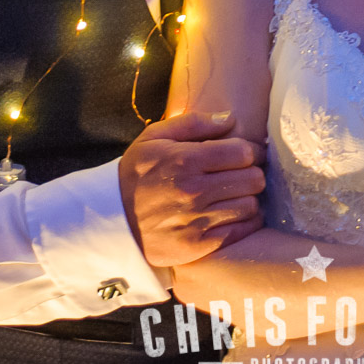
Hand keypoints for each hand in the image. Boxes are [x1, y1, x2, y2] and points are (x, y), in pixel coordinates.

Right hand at [118, 110, 265, 266]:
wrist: (110, 221)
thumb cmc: (135, 175)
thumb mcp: (153, 138)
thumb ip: (193, 123)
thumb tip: (230, 118)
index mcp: (185, 160)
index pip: (243, 152)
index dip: (249, 151)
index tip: (244, 155)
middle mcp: (194, 190)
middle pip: (253, 179)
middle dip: (252, 174)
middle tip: (242, 176)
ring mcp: (196, 220)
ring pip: (251, 205)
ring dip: (248, 199)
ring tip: (236, 196)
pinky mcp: (197, 246)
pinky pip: (241, 232)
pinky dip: (245, 223)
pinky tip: (234, 216)